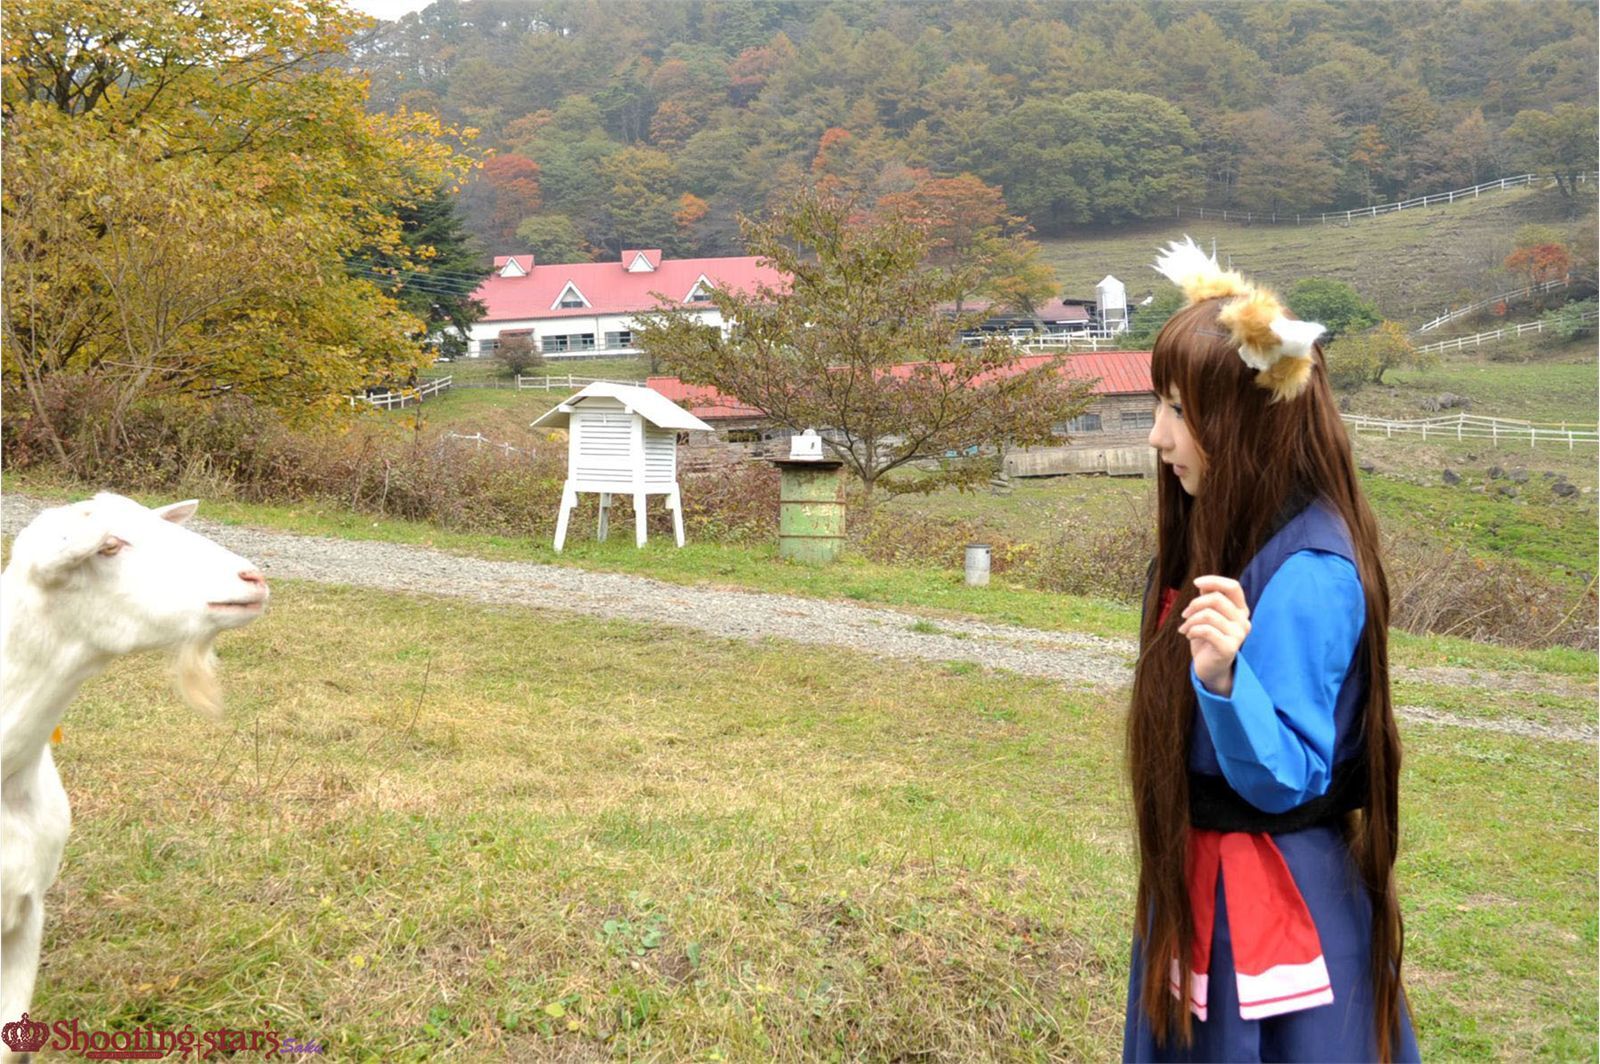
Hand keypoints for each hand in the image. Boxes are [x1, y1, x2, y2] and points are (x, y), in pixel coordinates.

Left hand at [1178, 576, 1250, 697]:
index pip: (1233, 587)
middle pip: (1216, 599)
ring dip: (1190, 620)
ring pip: (1208, 615)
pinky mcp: (1229, 648)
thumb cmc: (1208, 639)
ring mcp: (1239, 635)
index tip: (1195, 583)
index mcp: (1240, 610)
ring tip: (1184, 628)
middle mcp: (1243, 621)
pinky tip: (1189, 635)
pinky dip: (1192, 630)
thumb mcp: (1208, 615)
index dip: (1214, 581)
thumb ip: (1208, 599)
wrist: (1210, 668)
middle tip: (1184, 615)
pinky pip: (1206, 630)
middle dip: (1194, 604)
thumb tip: (1202, 583)